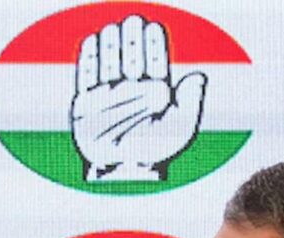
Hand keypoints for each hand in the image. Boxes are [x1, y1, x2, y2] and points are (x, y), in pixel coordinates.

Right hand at [71, 15, 205, 180]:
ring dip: (111, 44)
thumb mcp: (182, 127)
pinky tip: (92, 41)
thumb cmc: (155, 151)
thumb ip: (192, 101)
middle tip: (132, 21)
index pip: (154, 60)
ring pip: (109, 62)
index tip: (152, 27)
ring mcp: (108, 95)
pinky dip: (88, 59)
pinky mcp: (85, 103)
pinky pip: (86, 76)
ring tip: (113, 28)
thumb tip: (198, 76)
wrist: (124, 171)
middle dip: (131, 39)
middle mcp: (131, 90)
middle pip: (130, 57)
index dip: (153, 43)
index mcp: (154, 91)